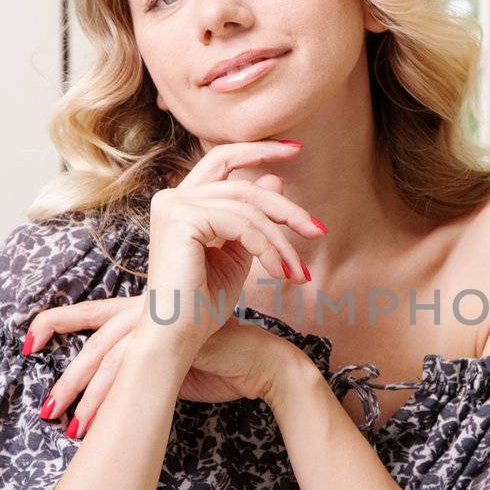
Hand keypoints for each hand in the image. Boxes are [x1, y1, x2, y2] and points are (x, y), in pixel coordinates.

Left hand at [24, 297, 298, 436]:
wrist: (262, 363)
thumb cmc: (223, 363)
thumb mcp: (175, 364)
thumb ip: (146, 366)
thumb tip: (120, 389)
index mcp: (142, 312)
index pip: (89, 315)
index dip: (55, 323)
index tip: (27, 343)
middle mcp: (144, 315)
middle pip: (90, 341)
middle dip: (66, 380)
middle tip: (45, 409)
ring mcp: (157, 328)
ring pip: (105, 358)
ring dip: (81, 396)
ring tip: (64, 427)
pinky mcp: (170, 345)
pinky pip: (128, 372)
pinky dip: (107, 401)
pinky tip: (92, 424)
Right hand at [140, 140, 324, 355]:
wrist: (178, 339)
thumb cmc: (204, 305)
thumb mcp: (238, 254)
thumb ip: (253, 219)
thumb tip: (276, 180)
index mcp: (181, 201)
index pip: (223, 160)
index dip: (259, 150)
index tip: (295, 149)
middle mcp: (172, 197)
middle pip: (244, 185)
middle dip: (285, 207)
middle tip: (317, 229)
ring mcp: (174, 205)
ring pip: (248, 208)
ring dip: (281, 241)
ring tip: (298, 271)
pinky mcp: (181, 219)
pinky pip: (242, 225)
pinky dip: (268, 249)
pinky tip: (281, 273)